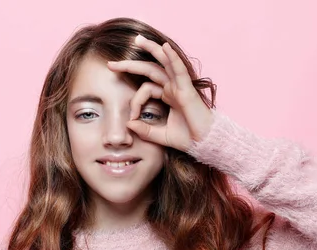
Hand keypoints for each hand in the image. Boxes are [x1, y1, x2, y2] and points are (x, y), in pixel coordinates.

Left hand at [106, 34, 213, 152]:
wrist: (206, 143)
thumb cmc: (188, 138)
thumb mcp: (160, 136)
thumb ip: (145, 131)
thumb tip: (128, 124)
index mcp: (168, 95)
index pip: (144, 89)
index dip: (134, 102)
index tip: (132, 118)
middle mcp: (173, 87)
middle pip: (150, 69)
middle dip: (130, 65)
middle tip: (111, 64)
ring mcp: (180, 86)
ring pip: (164, 62)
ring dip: (151, 49)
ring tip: (137, 39)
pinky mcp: (187, 89)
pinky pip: (179, 70)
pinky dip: (172, 58)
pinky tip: (165, 48)